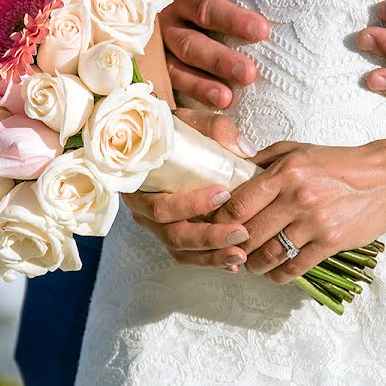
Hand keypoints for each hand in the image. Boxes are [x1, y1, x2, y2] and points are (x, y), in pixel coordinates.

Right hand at [121, 108, 258, 271]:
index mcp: (140, 185)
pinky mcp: (172, 235)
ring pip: (180, 250)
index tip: (224, 194)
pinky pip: (188, 255)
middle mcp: (144, 210)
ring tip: (241, 254)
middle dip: (208, 237)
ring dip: (211, 256)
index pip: (160, 205)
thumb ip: (215, 128)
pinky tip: (234, 262)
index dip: (189, 206)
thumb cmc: (173, 133)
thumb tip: (245, 150)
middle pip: (172, 234)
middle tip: (241, 232)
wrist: (160, 142)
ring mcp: (157, 226)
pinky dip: (210, 260)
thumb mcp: (189, 122)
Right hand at [162, 0, 270, 108]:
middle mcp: (161, 19)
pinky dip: (180, 102)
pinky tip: (202, 118)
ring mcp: (152, 46)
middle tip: (250, 75)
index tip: (263, 31)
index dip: (233, 19)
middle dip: (220, 60)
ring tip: (227, 101)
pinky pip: (163, 85)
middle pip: (190, 44)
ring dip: (200, 87)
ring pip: (174, 69)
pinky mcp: (149, 64)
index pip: (206, 6)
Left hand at [209, 141, 385, 283]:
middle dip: (235, 246)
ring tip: (250, 265)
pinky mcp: (331, 242)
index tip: (217, 227)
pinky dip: (279, 275)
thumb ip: (265, 159)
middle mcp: (297, 196)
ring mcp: (315, 221)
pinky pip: (294, 267)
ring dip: (254, 265)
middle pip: (249, 232)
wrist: (385, 179)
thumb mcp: (299, 150)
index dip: (220, 220)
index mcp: (285, 171)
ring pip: (269, 254)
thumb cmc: (339, 164)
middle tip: (231, 250)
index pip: (238, 202)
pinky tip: (275, 273)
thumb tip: (233, 167)